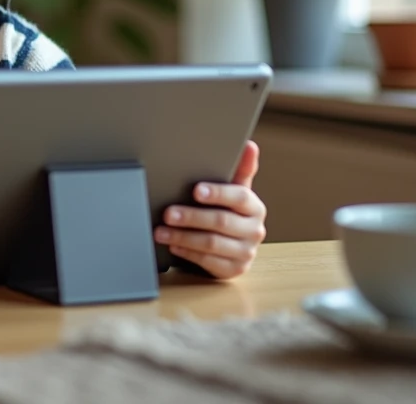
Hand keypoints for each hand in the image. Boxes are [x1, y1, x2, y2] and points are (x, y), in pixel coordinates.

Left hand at [153, 140, 266, 279]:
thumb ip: (240, 168)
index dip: (217, 193)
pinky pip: (209, 263)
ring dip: (183, 237)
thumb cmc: (229, 210)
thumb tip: (249, 145)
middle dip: (191, 217)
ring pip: (212, 244)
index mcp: (254, 207)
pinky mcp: (234, 270)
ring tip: (161, 231)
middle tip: (168, 213)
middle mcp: (254, 230)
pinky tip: (173, 246)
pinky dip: (188, 254)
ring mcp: (245, 252)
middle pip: (221, 222)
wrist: (234, 243)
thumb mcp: (234, 189)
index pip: (239, 197)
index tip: (196, 190)